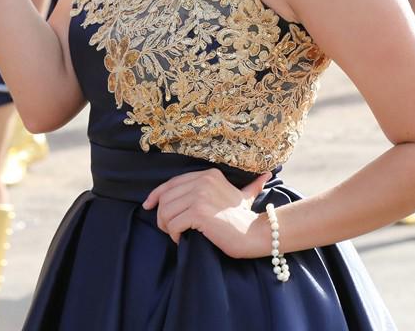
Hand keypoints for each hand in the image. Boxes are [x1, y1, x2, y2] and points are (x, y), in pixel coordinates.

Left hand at [143, 169, 271, 257]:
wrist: (255, 233)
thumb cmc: (246, 217)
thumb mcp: (243, 195)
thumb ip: (249, 185)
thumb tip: (265, 174)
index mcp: (209, 174)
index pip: (172, 182)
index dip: (156, 195)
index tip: (148, 206)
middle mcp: (204, 180)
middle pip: (165, 198)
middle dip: (162, 216)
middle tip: (169, 229)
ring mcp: (201, 195)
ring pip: (166, 211)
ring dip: (166, 227)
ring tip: (176, 234)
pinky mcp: (199, 212)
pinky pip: (173, 224)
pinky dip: (174, 235)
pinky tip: (182, 239)